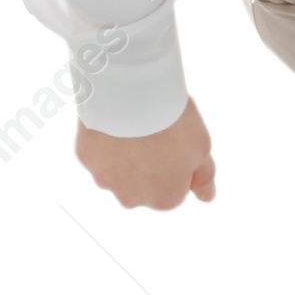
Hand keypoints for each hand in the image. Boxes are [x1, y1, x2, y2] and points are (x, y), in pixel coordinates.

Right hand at [75, 95, 215, 208]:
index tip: (174, 140)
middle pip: (144, 183)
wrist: (134, 95)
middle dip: (149, 163)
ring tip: (134, 123)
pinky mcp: (86, 159)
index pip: (174, 185)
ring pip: (118, 169)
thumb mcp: (202, 147)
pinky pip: (98, 151)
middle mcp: (132, 199)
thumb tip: (208, 197)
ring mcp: (105, 180)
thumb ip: (203, 178)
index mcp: (164, 199)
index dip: (176, 160)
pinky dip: (106, 138)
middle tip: (155, 132)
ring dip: (125, 152)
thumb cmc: (172, 121)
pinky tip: (115, 119)